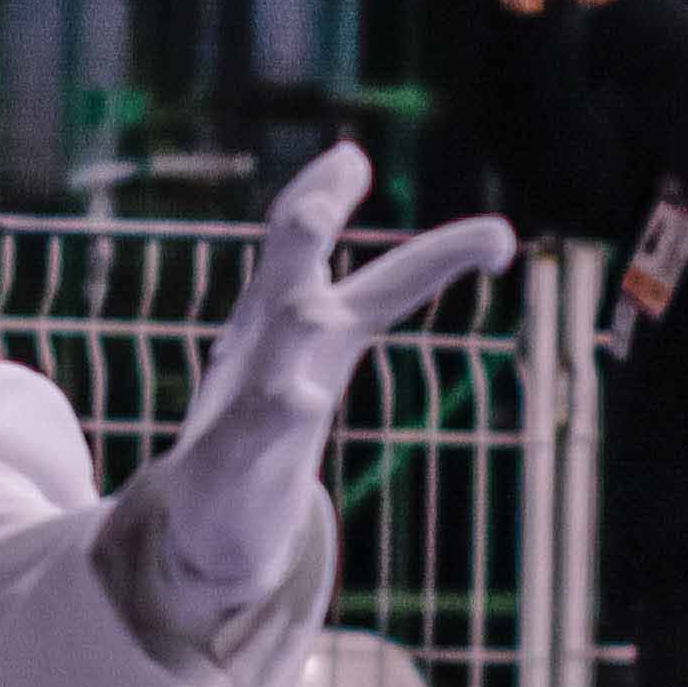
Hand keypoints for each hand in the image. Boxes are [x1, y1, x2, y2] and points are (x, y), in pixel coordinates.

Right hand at [127, 145, 518, 629]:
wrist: (195, 518)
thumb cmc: (266, 415)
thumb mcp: (327, 340)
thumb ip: (387, 283)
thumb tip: (491, 230)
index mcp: (298, 318)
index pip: (350, 263)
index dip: (402, 233)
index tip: (447, 208)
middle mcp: (273, 344)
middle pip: (295, 273)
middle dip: (311, 220)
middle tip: (342, 168)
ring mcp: (250, 395)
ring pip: (277, 348)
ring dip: (299, 318)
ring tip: (319, 308)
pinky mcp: (233, 456)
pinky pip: (254, 429)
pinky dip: (276, 411)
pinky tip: (301, 400)